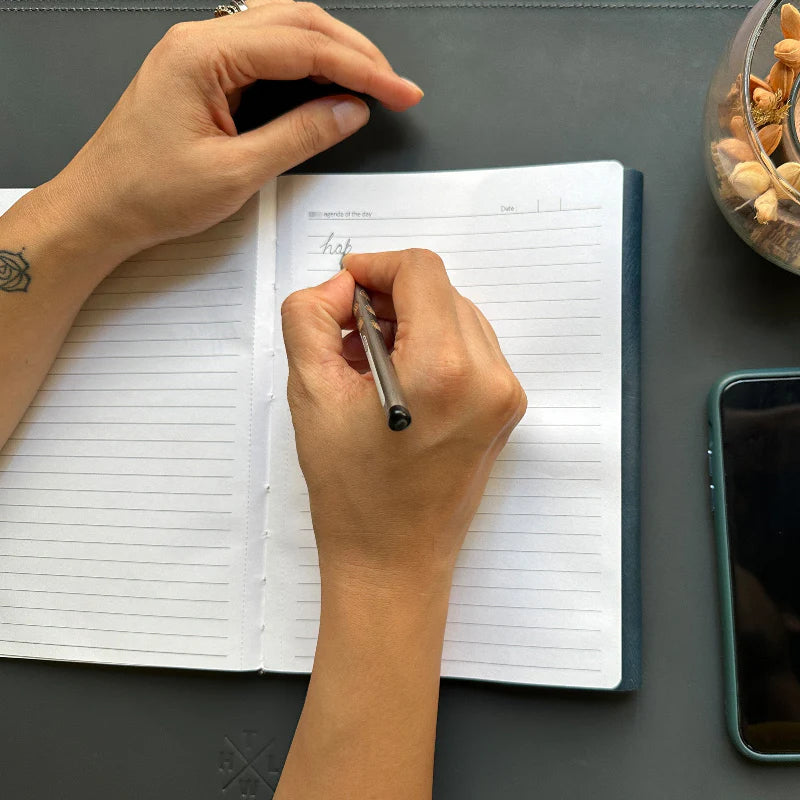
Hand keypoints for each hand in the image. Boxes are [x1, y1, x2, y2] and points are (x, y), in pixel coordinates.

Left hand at [43, 0, 421, 264]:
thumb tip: (350, 111)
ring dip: (331, 51)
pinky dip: (303, 63)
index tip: (400, 92)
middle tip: (394, 85)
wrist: (100, 209)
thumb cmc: (148, 193)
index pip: (303, 46)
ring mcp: (199, 53)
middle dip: (354, 52)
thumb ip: (300, 136)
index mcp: (204, 54)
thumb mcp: (236, 172)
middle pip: (296, 22)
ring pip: (282, 30)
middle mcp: (200, 40)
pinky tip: (325, 81)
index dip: (361, 68)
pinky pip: (263, 51)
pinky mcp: (201, 72)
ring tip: (370, 81)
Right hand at [281, 249, 526, 595]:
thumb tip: (341, 287)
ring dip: (412, 322)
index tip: (344, 287)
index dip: (376, 266)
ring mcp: (505, 394)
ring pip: (458, 317)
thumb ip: (311, 317)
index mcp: (444, 368)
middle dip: (390, 299)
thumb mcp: (310, 394)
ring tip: (369, 362)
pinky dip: (434, 347)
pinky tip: (399, 379)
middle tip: (347, 334)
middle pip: (441, 292)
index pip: (421, 271)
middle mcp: (489, 375)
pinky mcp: (506, 410)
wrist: (394, 562)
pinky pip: (471, 349)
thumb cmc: (350, 491)